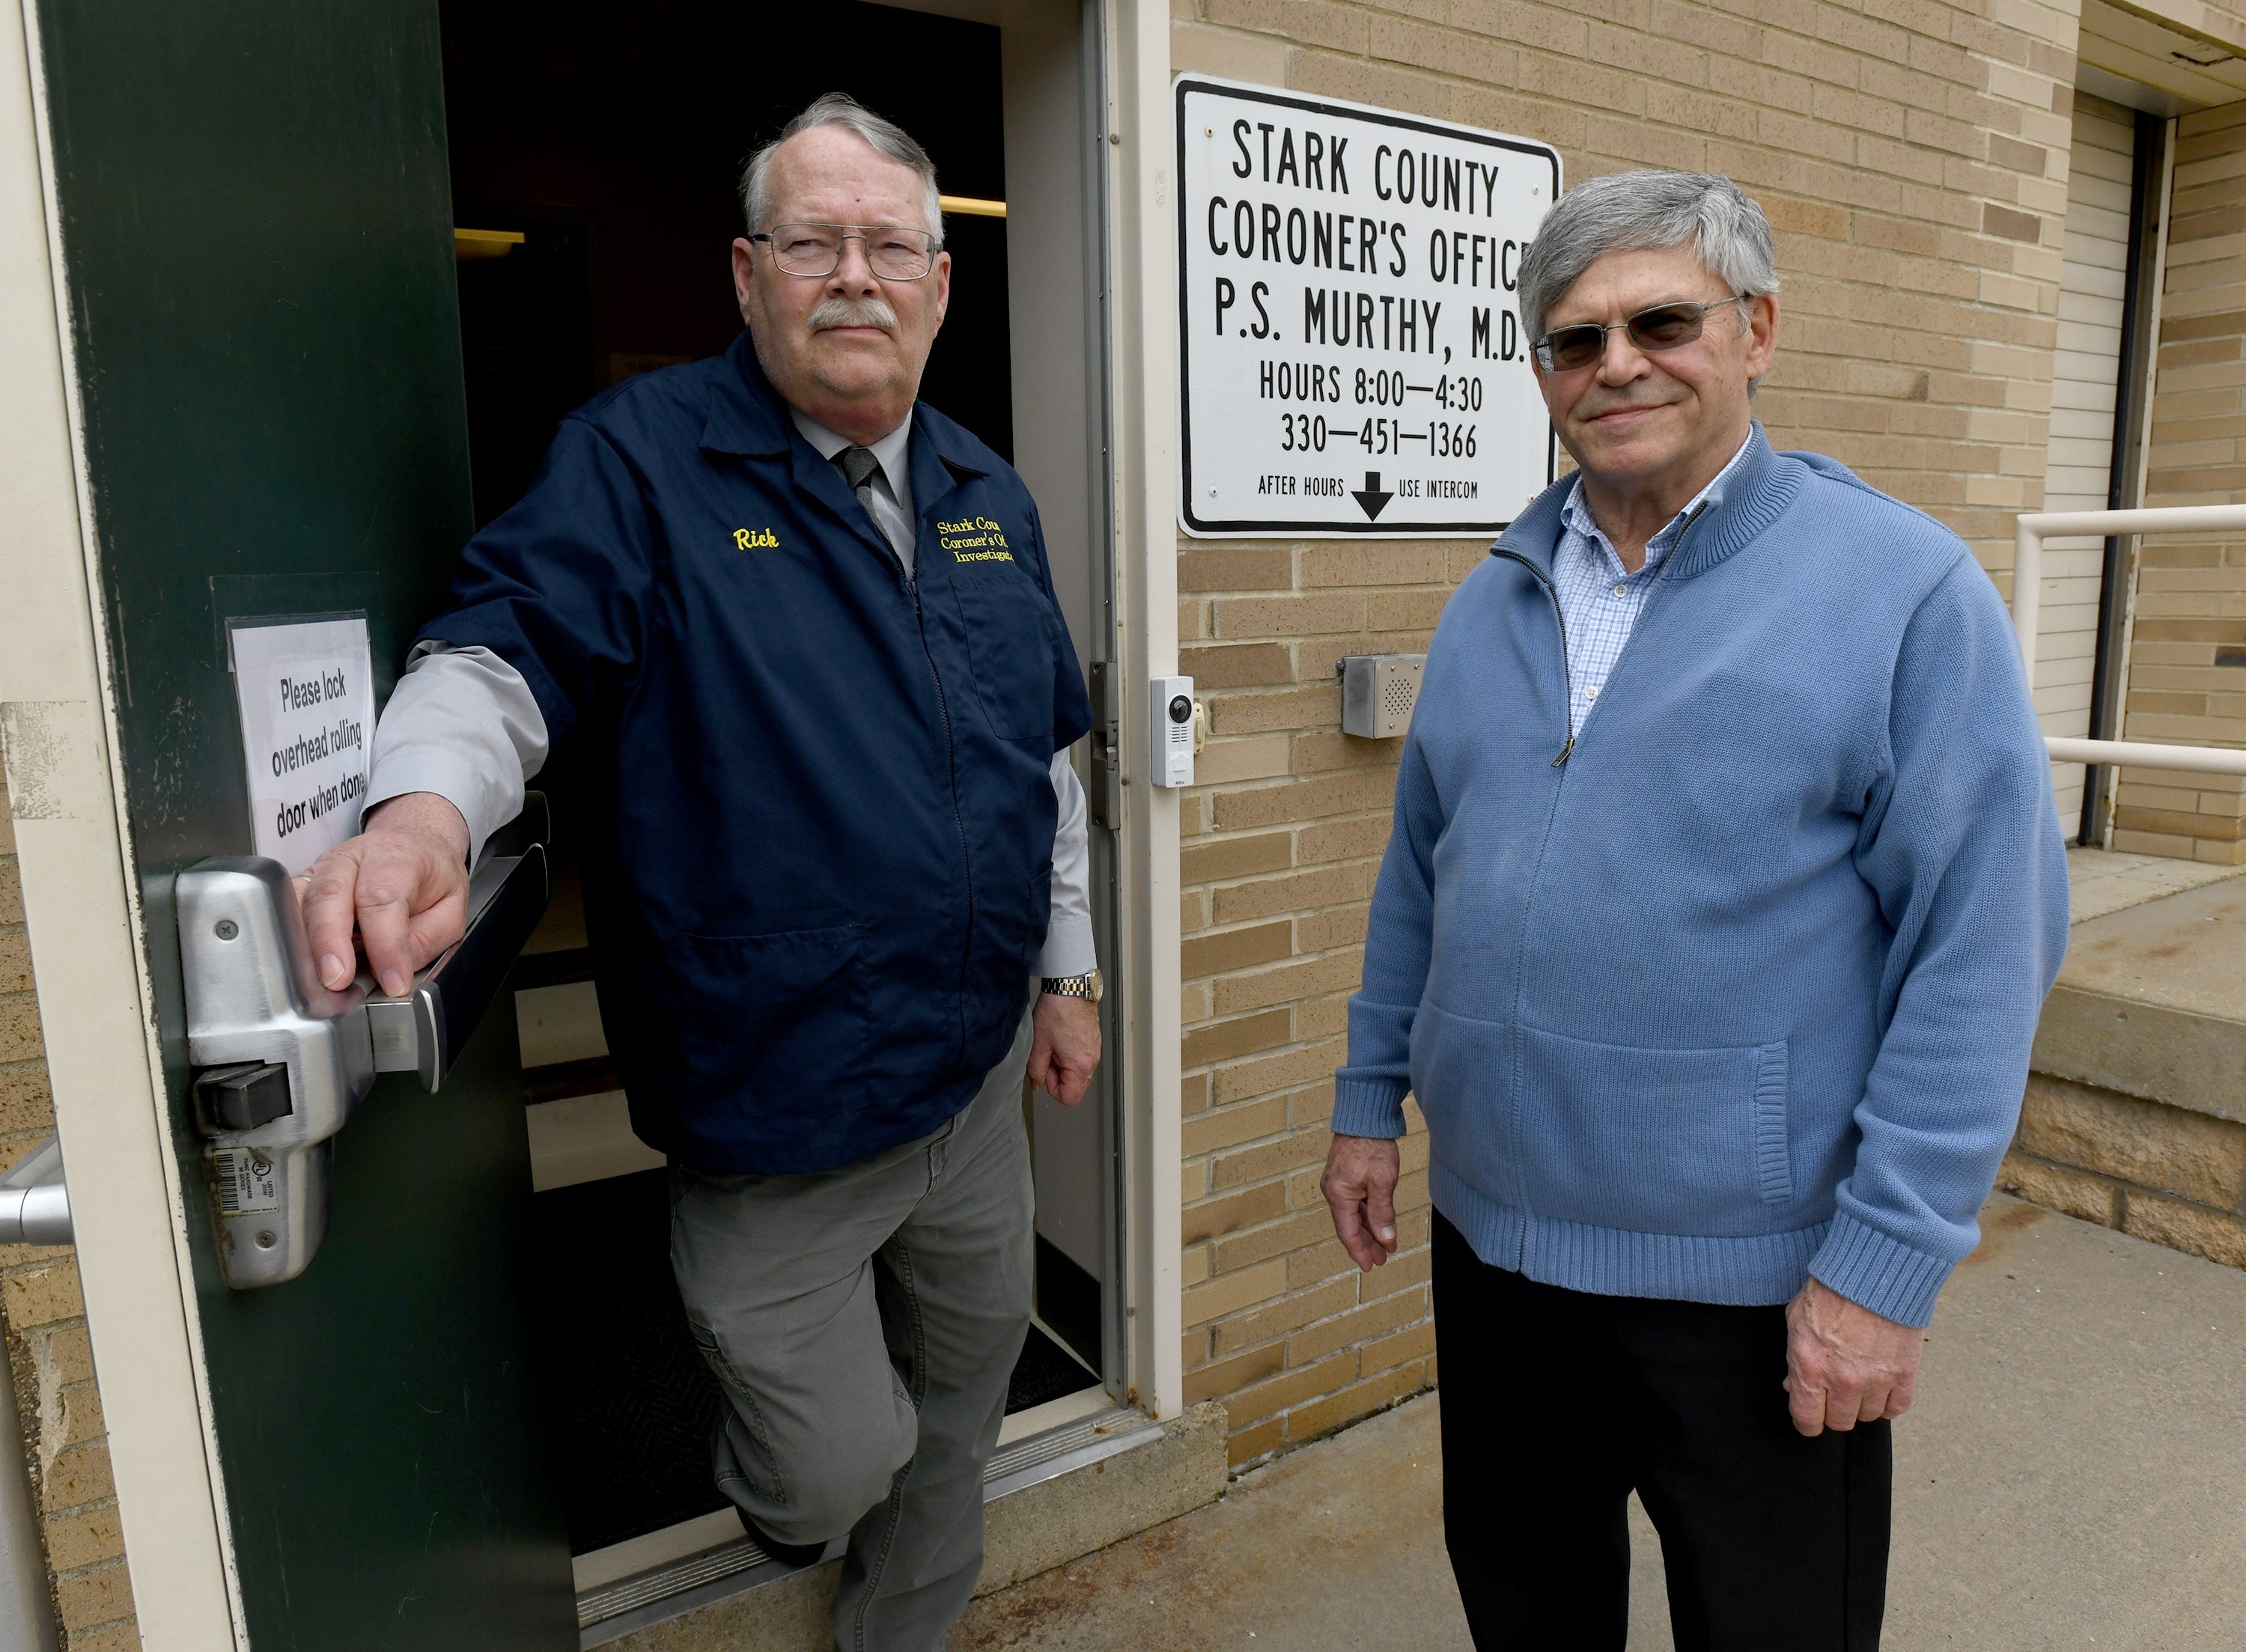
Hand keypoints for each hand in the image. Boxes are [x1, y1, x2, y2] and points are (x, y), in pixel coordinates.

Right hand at [300, 792, 471, 997]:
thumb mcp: (451, 907)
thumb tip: (394, 973)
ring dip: (306, 945)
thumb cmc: (430, 875)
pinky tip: (300, 964)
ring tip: (317, 980)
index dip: (386, 945)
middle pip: (331, 895)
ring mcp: (322, 869)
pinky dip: (290, 937)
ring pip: (302, 901)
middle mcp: (353, 858)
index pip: (384, 899)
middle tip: (336, 980)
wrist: (412, 844)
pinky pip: (286, 908)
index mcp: (397, 857)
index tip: (392, 982)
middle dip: (330, 942)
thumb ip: (427, 940)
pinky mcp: (303, 884)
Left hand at [1027, 993, 1100, 1104]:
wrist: (1070, 986)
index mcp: (1081, 1066)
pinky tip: (1061, 1036)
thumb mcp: (1039, 1044)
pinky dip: (1069, 1053)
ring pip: (1077, 1071)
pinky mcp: (1094, 1040)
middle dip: (1058, 1075)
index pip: (1069, 1098)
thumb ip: (1036, 1070)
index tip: (1045, 1070)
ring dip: (1063, 1063)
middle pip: (1075, 1085)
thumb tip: (1038, 1084)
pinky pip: (1081, 1057)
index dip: (1052, 1087)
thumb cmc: (1056, 1011)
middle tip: (1047, 1054)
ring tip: (1054, 1043)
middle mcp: (1093, 1060)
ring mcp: (1095, 1050)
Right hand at [1321, 1133, 1400, 1270]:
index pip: (1348, 1233)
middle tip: (1382, 1259)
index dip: (1360, 1252)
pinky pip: (1354, 1202)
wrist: (1365, 1115)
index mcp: (1338, 1195)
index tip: (1371, 1266)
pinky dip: (1366, 1214)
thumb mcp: (1382, 1182)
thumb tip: (1385, 1239)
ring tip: (1384, 1244)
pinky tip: (1378, 1221)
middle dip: (1366, 1244)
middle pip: (1349, 1226)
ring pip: (1353, 1214)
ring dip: (1368, 1229)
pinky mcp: (1345, 1174)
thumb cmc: (1372, 1145)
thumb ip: (1382, 1213)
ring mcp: (1338, 1182)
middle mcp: (1333, 1191)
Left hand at [1783, 1275, 1924, 1436]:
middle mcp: (1843, 1380)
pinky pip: (1896, 1408)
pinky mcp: (1904, 1374)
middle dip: (1833, 1410)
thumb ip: (1795, 1359)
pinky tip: (1881, 1388)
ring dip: (1861, 1405)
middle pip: (1839, 1422)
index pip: (1807, 1419)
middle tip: (1834, 1393)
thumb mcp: (1797, 1320)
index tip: (1810, 1417)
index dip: (1807, 1421)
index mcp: (1810, 1367)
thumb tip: (1794, 1386)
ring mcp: (1876, 1380)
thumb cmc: (1831, 1290)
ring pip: (1867, 1416)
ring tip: (1859, 1383)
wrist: (1874, 1271)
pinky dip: (1888, 1403)